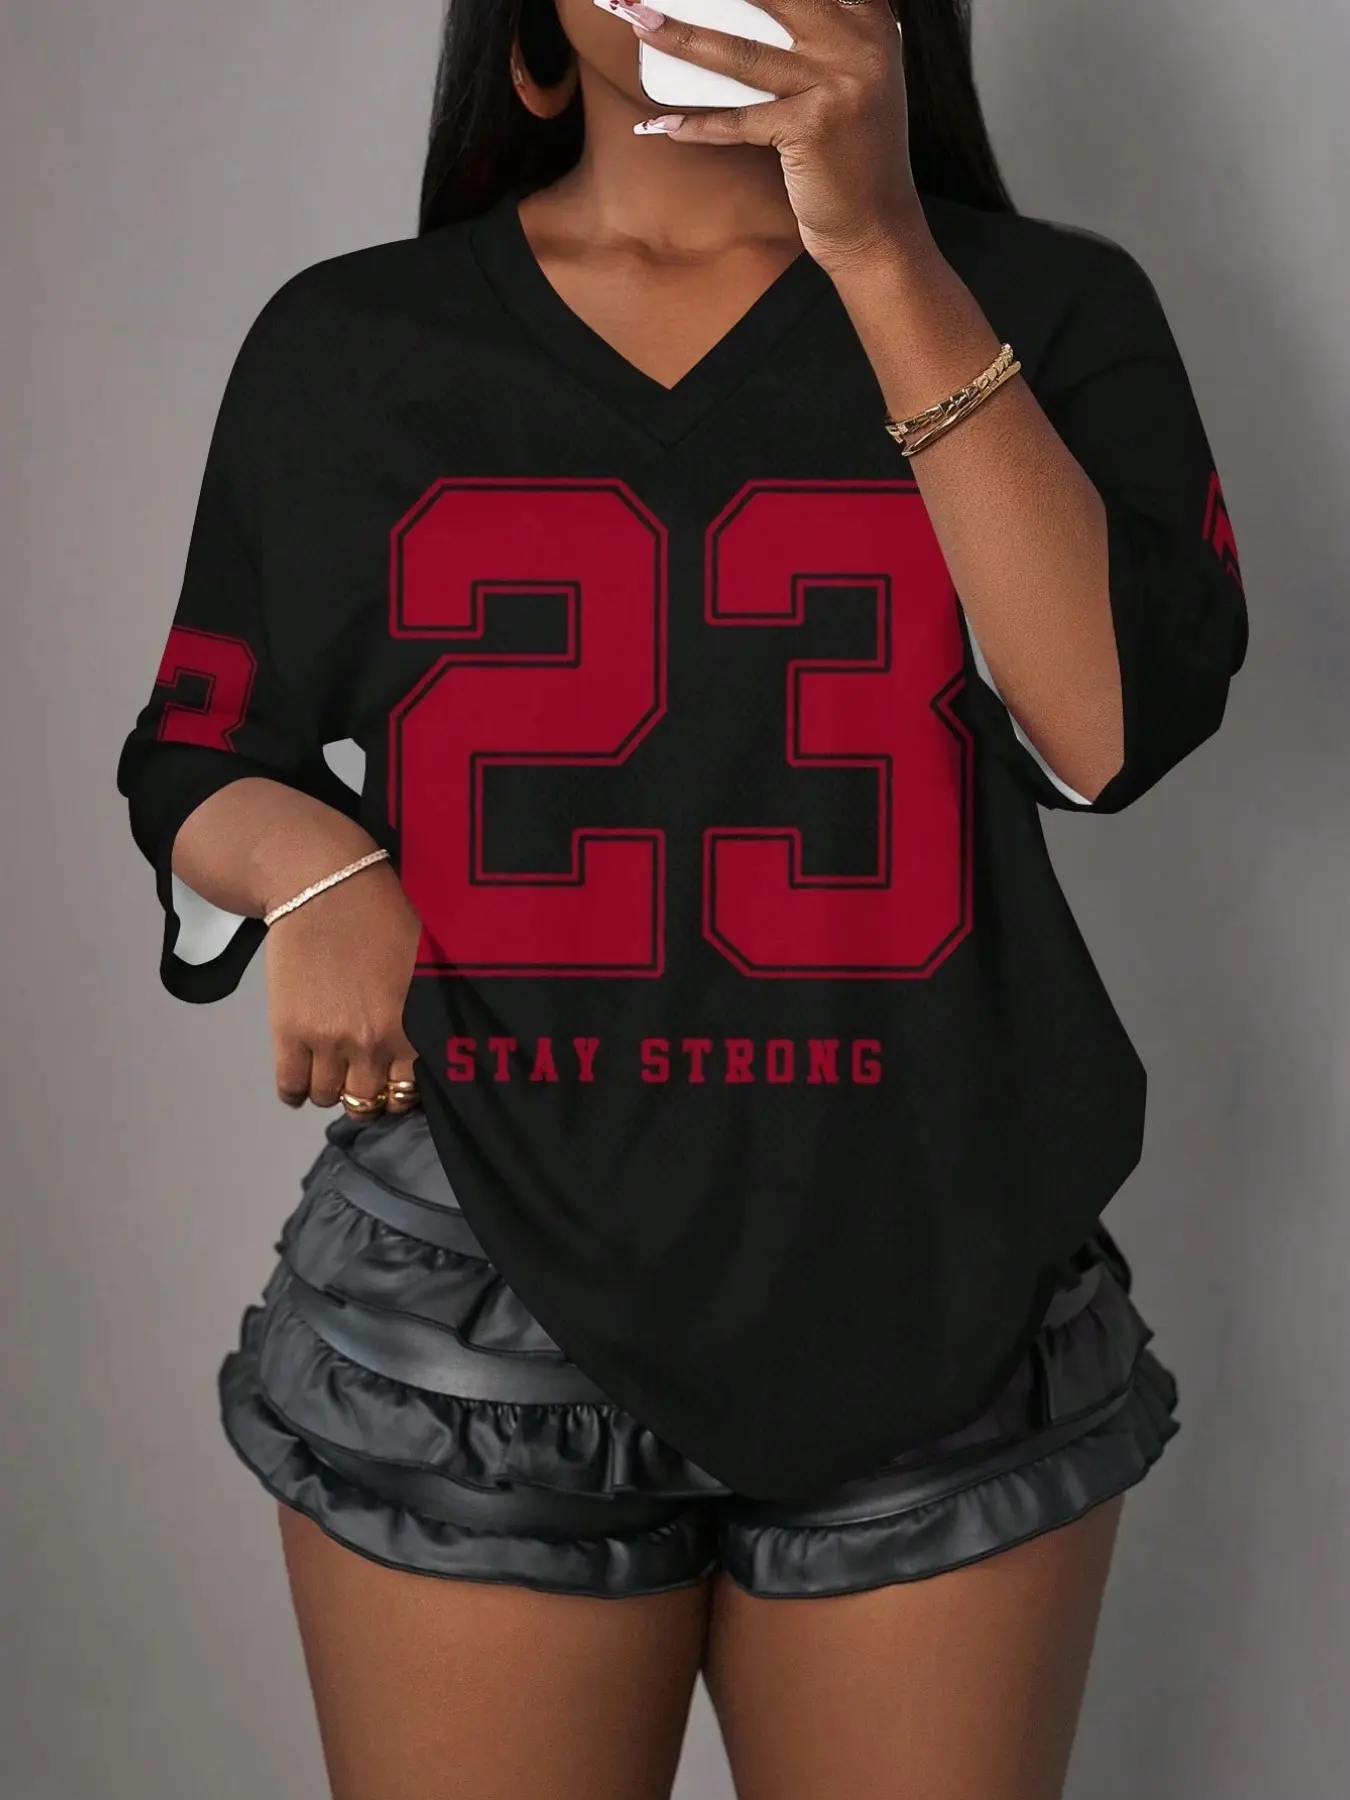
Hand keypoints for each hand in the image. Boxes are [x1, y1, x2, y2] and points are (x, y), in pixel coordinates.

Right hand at [265, 857, 423, 1118]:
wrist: (324, 887)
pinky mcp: (289, 1034)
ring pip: (328, 1097)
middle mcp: (374, 1044)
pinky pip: (291, 1088)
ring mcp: (329, 1042)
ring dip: (329, 1089)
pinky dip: (294, 1092)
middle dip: (365, 1092)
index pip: (410, 1091)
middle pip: (369, 1101)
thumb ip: (432, 1011)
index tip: (391, 1080)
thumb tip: (442, 1046)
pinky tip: (300, 1081)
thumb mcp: (426, 966)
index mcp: (414, 1028)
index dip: (399, 1089)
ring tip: (328, 1071)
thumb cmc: (382, 917)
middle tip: (359, 1076)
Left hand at [611, 0, 921, 266]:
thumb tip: (734, 11)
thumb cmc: (852, 152)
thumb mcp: (850, 78)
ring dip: (681, 37)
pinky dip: (697, 125)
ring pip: (741, 53)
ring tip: (639, 24)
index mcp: (868, 18)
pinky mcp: (812, 127)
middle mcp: (858, 42)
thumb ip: (818, 35)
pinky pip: (739, 120)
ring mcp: (837, 83)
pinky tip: (662, 124)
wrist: (876, 223)